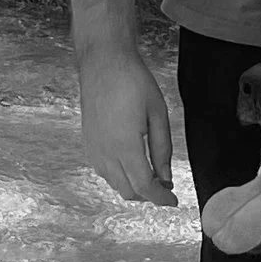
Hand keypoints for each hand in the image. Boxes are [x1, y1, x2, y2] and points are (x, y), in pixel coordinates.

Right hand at [77, 45, 175, 203]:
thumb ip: (162, 149)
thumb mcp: (158, 113)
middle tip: (165, 186)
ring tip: (151, 174)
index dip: (160, 198)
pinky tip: (131, 163)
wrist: (104, 61)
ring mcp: (93, 147)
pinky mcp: (88, 141)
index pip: (144, 186)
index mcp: (125, 145)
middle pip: (128, 190)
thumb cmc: (132, 80)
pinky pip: (103, 170)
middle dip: (148, 194)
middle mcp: (105, 151)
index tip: (173, 201)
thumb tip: (165, 178)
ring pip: (114, 183)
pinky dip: (119, 176)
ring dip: (133, 186)